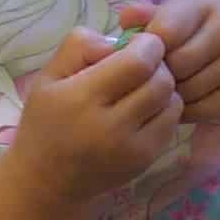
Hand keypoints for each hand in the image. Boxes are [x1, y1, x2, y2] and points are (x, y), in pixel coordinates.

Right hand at [7, 11, 181, 208]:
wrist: (47, 180)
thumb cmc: (46, 120)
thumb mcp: (49, 76)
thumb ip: (80, 46)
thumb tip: (120, 40)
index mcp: (81, 98)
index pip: (138, 63)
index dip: (147, 45)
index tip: (138, 44)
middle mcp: (110, 126)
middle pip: (161, 81)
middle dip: (158, 65)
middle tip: (142, 65)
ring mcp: (131, 147)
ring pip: (172, 102)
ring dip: (164, 87)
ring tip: (142, 87)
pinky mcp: (145, 160)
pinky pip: (171, 123)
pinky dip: (164, 109)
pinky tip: (143, 109)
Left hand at [144, 0, 219, 124]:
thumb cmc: (189, 33)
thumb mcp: (168, 15)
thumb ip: (144, 17)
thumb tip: (126, 20)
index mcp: (206, 3)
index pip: (165, 31)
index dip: (146, 49)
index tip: (142, 56)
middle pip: (178, 63)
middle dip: (160, 74)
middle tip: (153, 77)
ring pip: (189, 91)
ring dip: (170, 96)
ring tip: (167, 89)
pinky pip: (202, 111)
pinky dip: (186, 112)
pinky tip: (184, 102)